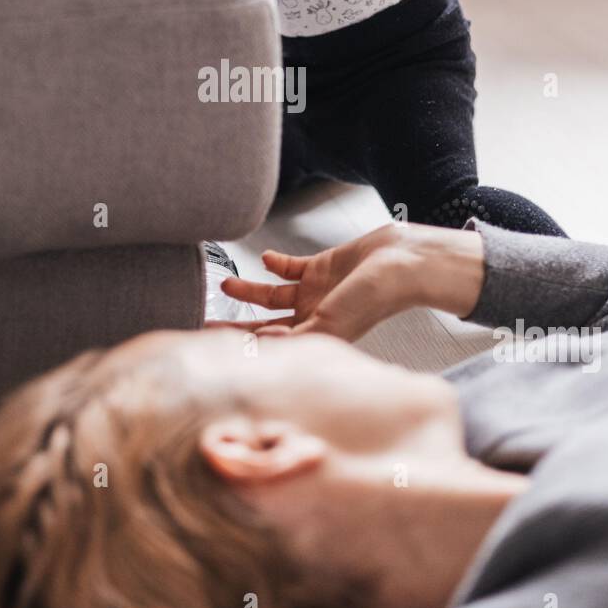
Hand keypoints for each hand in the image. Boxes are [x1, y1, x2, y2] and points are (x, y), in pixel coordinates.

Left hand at [215, 222, 484, 341]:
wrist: (402, 262)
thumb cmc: (375, 298)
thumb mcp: (331, 324)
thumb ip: (296, 337)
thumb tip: (261, 346)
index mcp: (316, 338)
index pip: (272, 348)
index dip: (246, 348)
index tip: (216, 347)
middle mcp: (312, 318)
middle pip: (264, 324)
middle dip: (236, 326)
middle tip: (206, 325)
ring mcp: (314, 292)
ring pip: (271, 295)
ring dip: (248, 291)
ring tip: (226, 285)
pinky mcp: (320, 267)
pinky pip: (290, 268)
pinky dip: (275, 264)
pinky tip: (264, 259)